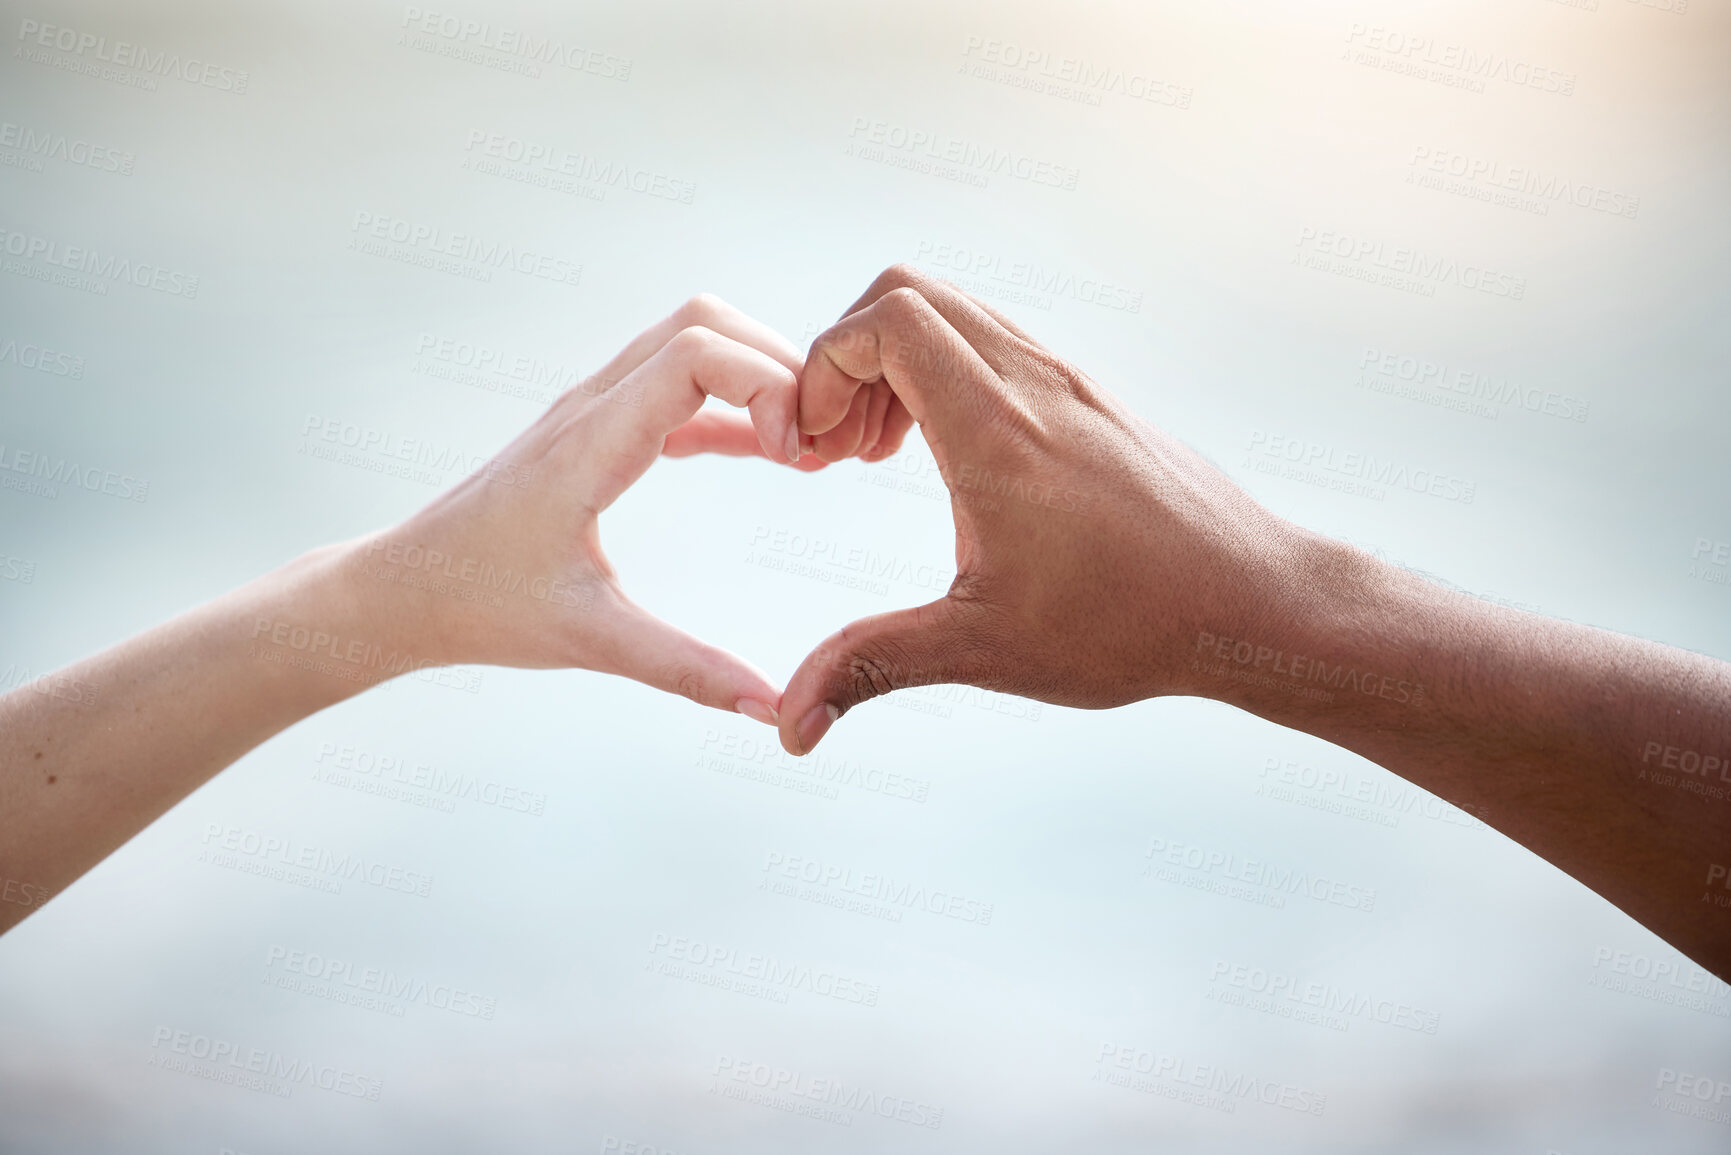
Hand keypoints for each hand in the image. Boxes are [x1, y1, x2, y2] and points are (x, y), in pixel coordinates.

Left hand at [347, 294, 816, 723]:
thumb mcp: (590, 642)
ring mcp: (593, 411)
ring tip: (807, 448)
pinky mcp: (596, 431)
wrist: (403, 590)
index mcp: (592, 442)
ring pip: (692, 340)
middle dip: (779, 365)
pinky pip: (678, 388)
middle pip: (705, 323)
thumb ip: (686, 671)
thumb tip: (771, 707)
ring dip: (758, 376)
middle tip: (821, 440)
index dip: (768, 384)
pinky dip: (733, 406)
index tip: (798, 455)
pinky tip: (771, 454)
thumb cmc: (481, 606)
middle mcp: (593, 406)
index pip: (698, 352)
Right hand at [778, 265, 1317, 752]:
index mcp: (996, 429)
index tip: (819, 450)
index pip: (886, 321)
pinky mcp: (1089, 396)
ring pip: (955, 311)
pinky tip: (949, 461)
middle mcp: (1032, 382)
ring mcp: (1066, 379)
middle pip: (909, 293)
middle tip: (842, 447)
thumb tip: (790, 726)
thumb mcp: (984, 647)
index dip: (823, 367)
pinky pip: (995, 341)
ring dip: (897, 364)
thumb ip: (873, 665)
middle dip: (848, 356)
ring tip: (884, 455)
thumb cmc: (1132, 624)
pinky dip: (946, 372)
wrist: (1251, 602)